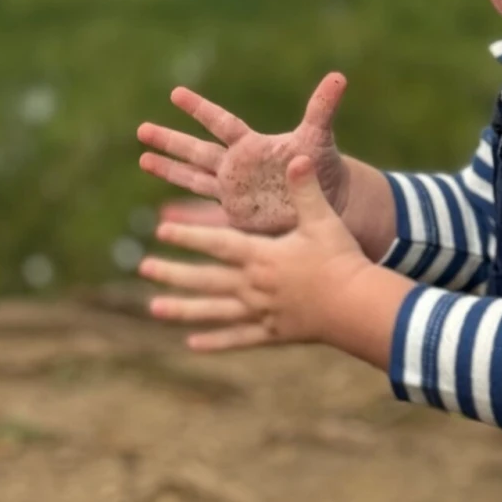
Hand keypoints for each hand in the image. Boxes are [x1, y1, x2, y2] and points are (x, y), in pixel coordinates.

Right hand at [136, 72, 349, 234]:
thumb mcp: (318, 137)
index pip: (221, 123)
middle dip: (170, 140)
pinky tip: (163, 216)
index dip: (199, 109)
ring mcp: (233, 190)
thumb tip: (339, 76)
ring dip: (169, 170)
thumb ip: (322, 107)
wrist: (327, 201)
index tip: (175, 93)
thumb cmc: (322, 166)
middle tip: (141, 129)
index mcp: (251, 145)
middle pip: (196, 150)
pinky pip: (204, 213)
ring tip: (143, 159)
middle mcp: (236, 165)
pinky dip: (185, 215)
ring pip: (193, 177)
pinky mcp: (235, 214)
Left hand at [139, 157, 365, 350]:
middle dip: (173, 272)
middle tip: (144, 267)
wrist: (358, 306)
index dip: (188, 236)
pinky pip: (238, 337)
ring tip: (153, 309)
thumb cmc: (342, 259)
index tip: (160, 231)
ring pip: (214, 311)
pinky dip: (215, 341)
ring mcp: (261, 312)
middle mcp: (254, 286)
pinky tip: (192, 344)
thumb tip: (296, 157)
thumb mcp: (323, 220)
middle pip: (206, 278)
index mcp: (262, 256)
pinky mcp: (273, 333)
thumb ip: (306, 190)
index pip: (217, 243)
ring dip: (182, 309)